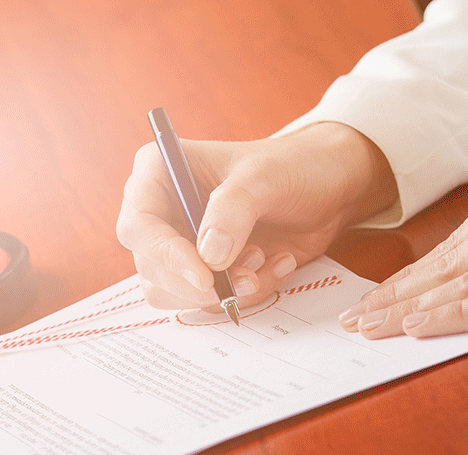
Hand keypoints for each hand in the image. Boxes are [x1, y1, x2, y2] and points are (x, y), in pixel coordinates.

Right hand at [117, 122, 395, 310]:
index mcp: (160, 172)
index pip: (138, 225)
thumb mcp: (264, 178)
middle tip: (245, 275)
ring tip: (263, 260)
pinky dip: (245, 292)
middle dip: (201, 282)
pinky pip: (210, 301)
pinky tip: (276, 263)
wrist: (328, 186)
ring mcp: (182, 243)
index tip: (205, 275)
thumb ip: (233, 211)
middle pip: (152, 268)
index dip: (165, 255)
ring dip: (224, 290)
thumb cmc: (293, 166)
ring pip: (176, 292)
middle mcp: (162, 211)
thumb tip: (208, 258)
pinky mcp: (207, 270)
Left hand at [338, 158, 467, 338]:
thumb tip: (467, 269)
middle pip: (449, 262)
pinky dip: (459, 316)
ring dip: (415, 310)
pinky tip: (423, 327)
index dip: (409, 276)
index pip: (453, 243)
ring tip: (374, 330)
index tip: (373, 298)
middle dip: (397, 296)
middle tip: (355, 319)